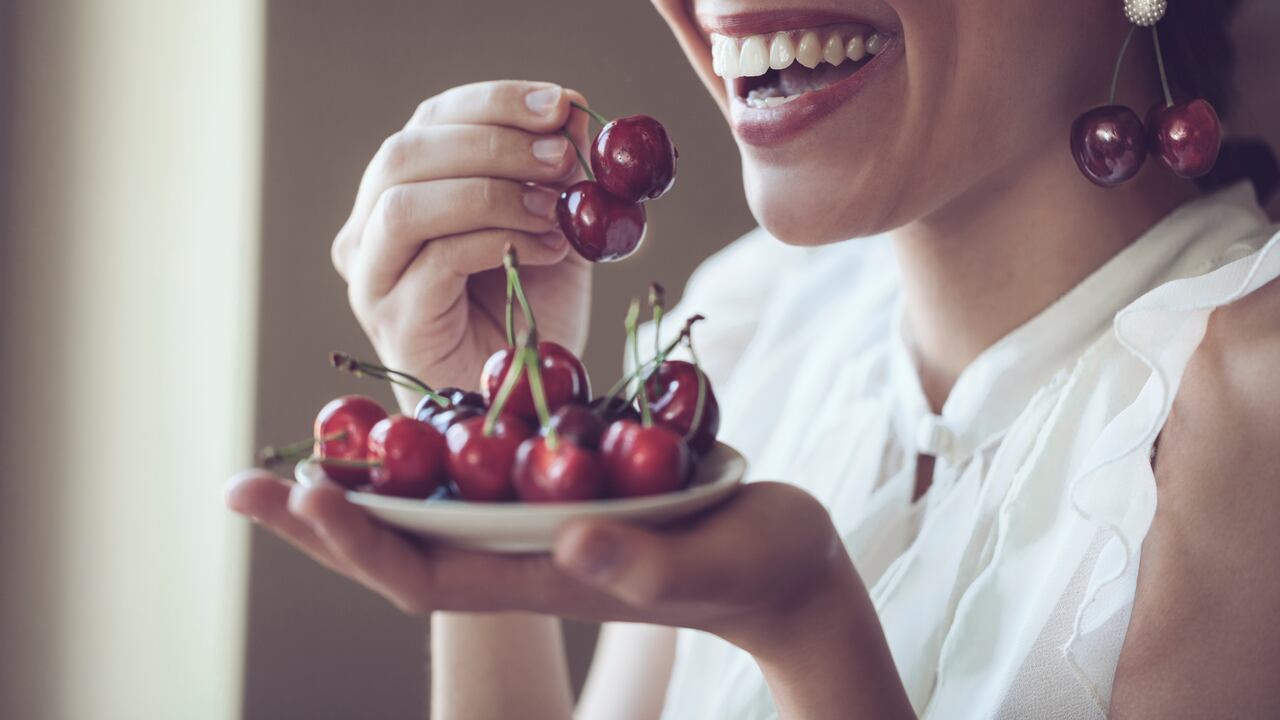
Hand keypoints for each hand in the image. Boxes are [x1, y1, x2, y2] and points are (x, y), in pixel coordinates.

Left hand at [224, 472, 869, 657]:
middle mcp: (522, 548)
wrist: (783, 564)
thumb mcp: (705, 565)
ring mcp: (538, 517)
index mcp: (541, 573)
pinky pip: (481, 464)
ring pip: (432, 499)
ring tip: (302, 444)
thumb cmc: (754, 571)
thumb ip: (641, 565)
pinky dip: (433, 443)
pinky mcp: (564, 483)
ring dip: (364, 476)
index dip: (360, 539)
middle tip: (241, 485)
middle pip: (402, 539)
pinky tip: (405, 413)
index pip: (426, 570)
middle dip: (323, 516)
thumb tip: (570, 541)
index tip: (306, 492)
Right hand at [331, 80, 593, 405]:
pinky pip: (436, 258)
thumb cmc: (528, 306)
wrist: (519, 391)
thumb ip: (557, 172)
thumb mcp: (554, 223)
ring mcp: (372, 274)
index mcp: (406, 186)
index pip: (432, 118)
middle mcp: (370, 225)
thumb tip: (571, 108)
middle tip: (564, 157)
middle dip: (495, 142)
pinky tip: (548, 249)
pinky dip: (499, 241)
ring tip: (557, 211)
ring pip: (405, 202)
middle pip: (406, 151)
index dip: (496, 102)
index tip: (562, 104)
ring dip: (492, 192)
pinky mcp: (392, 318)